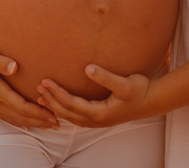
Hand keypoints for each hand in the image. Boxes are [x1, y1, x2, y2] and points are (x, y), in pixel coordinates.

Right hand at [0, 33, 57, 128]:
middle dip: (38, 121)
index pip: (19, 106)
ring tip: (45, 125)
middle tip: (57, 124)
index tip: (53, 115)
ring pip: (9, 118)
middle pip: (17, 116)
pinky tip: (23, 122)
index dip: (37, 112)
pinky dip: (15, 120)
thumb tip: (15, 67)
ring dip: (28, 122)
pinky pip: (1, 115)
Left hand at [36, 64, 152, 127]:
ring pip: (69, 117)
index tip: (44, 80)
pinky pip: (75, 117)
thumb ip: (105, 76)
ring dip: (55, 106)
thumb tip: (87, 68)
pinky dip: (64, 110)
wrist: (151, 101)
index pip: (70, 103)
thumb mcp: (124, 83)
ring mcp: (97, 121)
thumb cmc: (139, 90)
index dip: (56, 92)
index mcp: (98, 113)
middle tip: (38, 86)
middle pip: (65, 112)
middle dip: (50, 100)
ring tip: (42, 95)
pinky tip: (59, 103)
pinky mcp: (99, 118)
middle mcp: (95, 120)